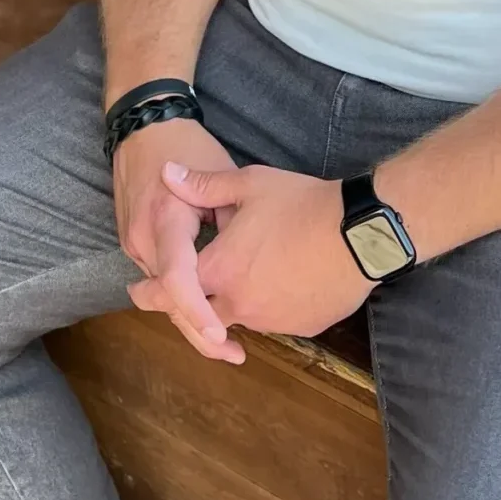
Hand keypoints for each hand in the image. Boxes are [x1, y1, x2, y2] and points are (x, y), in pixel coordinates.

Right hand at [111, 117, 244, 363]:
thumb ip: (236, 217)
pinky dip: (181, 296)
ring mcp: (133, 243)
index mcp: (167, 220)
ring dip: (190, 316)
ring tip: (226, 342)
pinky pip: (159, 278)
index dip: (198, 312)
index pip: (177, 279)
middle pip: (166, 299)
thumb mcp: (226, 172)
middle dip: (197, 331)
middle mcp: (143, 238)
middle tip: (234, 354)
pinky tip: (207, 311)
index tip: (222, 337)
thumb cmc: (188, 143)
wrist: (143, 125)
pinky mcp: (134, 243)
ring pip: (162, 293)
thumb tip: (256, 256)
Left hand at [161, 161, 372, 339]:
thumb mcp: (250, 184)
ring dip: (229, 304)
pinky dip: (266, 306)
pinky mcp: (301, 327)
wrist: (362, 232)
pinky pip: (273, 320)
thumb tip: (168, 173)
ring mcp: (272, 319)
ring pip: (238, 318)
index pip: (169, 291)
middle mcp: (240, 303)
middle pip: (199, 317)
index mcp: (220, 269)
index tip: (138, 290)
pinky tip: (276, 283)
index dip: (150, 291)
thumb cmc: (303, 204)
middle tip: (179, 298)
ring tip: (238, 278)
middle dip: (184, 308)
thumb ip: (203, 185)